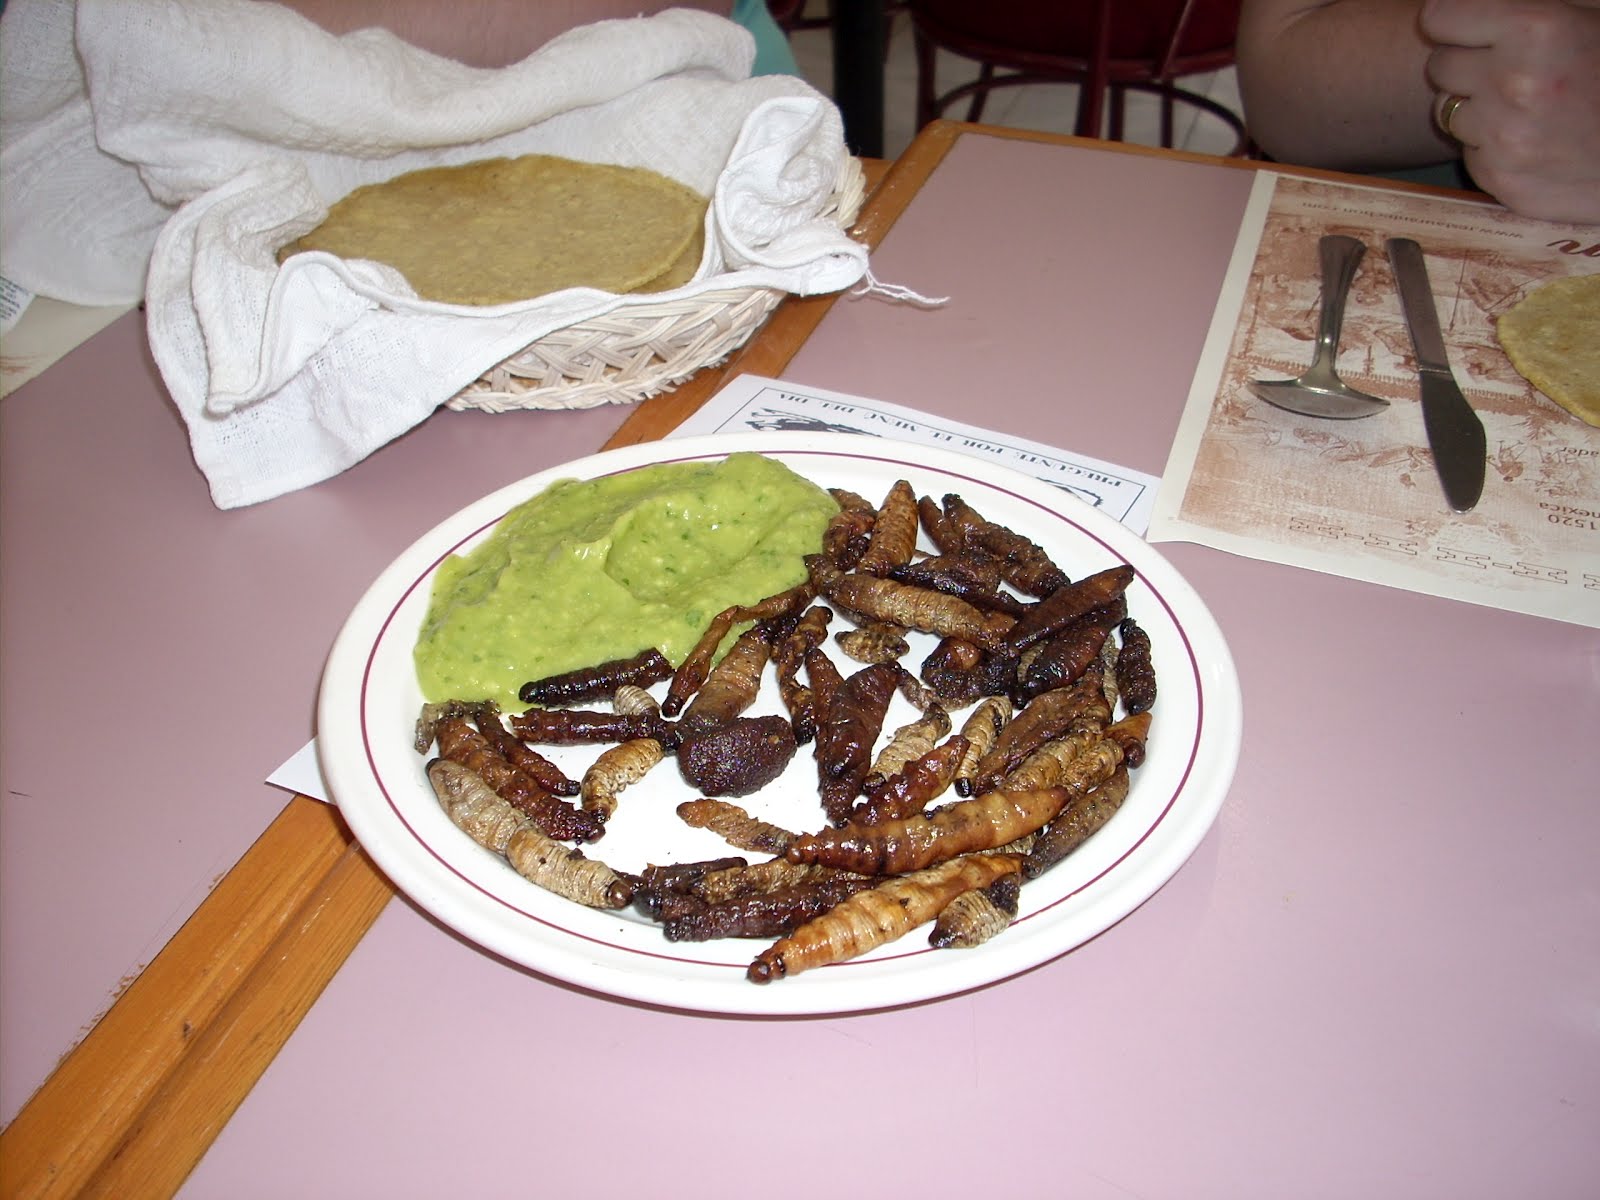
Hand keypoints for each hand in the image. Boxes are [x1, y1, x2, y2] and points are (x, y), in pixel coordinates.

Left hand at [1422, 0, 1599, 221]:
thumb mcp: (1588, 16)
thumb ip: (1530, 8)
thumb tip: (1479, 7)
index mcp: (1537, 29)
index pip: (1440, 16)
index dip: (1453, 21)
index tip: (1466, 28)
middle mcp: (1513, 83)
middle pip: (1439, 65)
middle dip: (1466, 64)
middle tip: (1510, 68)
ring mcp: (1504, 137)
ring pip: (1447, 111)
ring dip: (1476, 107)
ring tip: (1527, 106)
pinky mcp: (1500, 178)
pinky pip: (1468, 152)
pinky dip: (1490, 147)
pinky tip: (1534, 141)